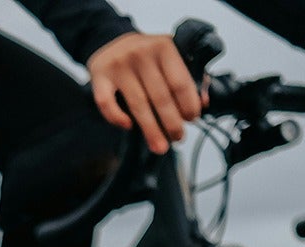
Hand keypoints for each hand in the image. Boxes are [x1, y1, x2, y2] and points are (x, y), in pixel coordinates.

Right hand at [87, 32, 204, 154]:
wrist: (111, 41)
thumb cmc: (147, 56)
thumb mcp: (171, 55)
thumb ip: (190, 75)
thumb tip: (204, 102)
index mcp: (164, 47)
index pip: (180, 82)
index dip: (189, 104)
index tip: (192, 119)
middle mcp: (141, 54)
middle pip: (160, 97)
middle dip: (172, 123)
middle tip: (178, 138)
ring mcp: (119, 66)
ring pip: (137, 105)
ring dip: (151, 130)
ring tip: (160, 147)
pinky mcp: (99, 76)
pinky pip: (106, 103)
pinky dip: (116, 118)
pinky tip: (128, 126)